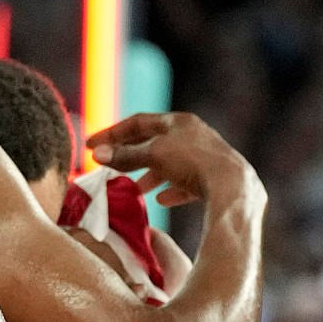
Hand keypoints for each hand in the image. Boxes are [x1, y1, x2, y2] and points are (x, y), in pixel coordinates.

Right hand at [86, 111, 264, 212]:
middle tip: (109, 167)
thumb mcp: (153, 155)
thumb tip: (96, 155)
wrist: (231, 185)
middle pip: (154, 142)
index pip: (138, 122)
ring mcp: (205, 156)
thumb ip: (124, 156)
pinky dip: (171, 189)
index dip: (112, 133)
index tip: (91, 146)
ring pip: (170, 163)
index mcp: (178, 121)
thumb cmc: (191, 162)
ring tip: (135, 188)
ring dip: (150, 175)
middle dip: (130, 155)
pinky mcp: (213, 177)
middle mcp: (193, 134)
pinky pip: (186, 182)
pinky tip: (162, 200)